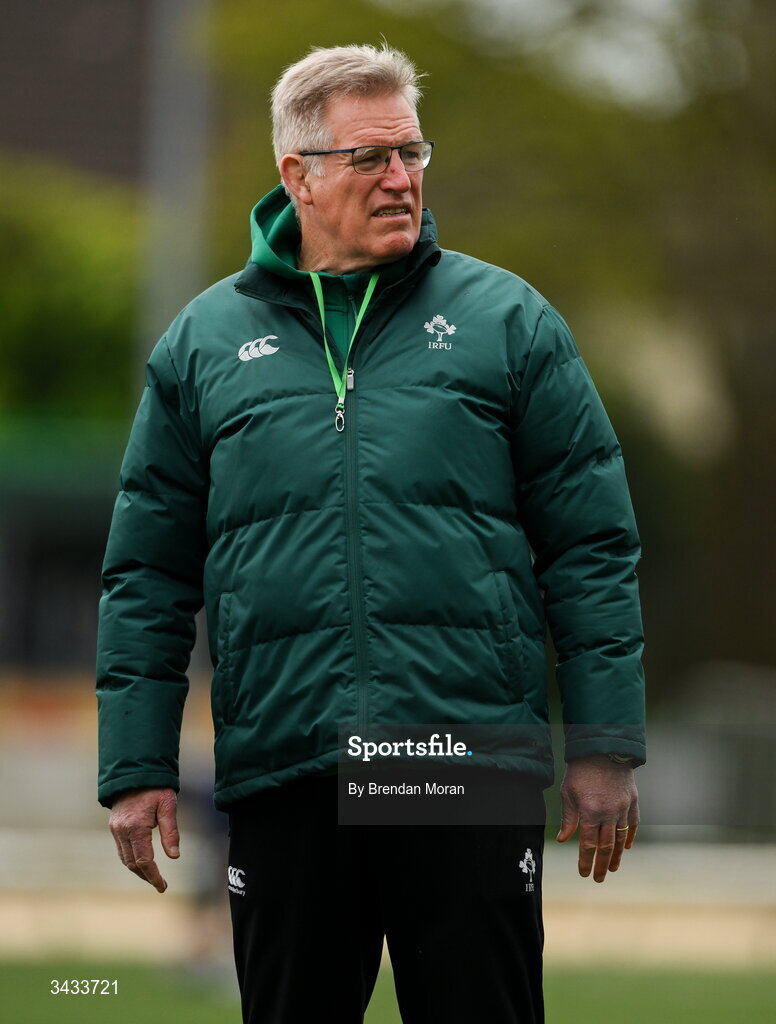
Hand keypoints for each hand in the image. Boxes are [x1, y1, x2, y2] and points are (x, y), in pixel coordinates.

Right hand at [108, 787, 179, 892]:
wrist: (134, 771)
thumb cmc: (155, 787)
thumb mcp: (168, 805)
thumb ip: (171, 831)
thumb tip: (174, 856)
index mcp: (136, 827)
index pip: (144, 860)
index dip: (153, 876)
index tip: (162, 886)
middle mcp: (122, 831)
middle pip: (132, 863)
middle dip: (146, 876)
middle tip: (160, 884)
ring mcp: (115, 829)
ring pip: (125, 858)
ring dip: (137, 870)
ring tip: (152, 876)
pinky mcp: (114, 826)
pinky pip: (121, 849)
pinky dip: (131, 859)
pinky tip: (141, 861)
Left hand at [556, 755, 638, 882]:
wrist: (603, 749)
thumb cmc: (581, 770)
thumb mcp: (568, 792)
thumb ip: (568, 818)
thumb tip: (564, 840)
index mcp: (590, 811)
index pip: (588, 844)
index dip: (585, 861)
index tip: (584, 873)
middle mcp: (608, 813)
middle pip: (606, 846)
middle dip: (601, 865)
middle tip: (599, 878)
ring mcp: (623, 808)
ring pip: (621, 839)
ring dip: (616, 856)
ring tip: (612, 868)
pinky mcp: (633, 801)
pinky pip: (633, 825)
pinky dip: (629, 838)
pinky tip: (625, 848)